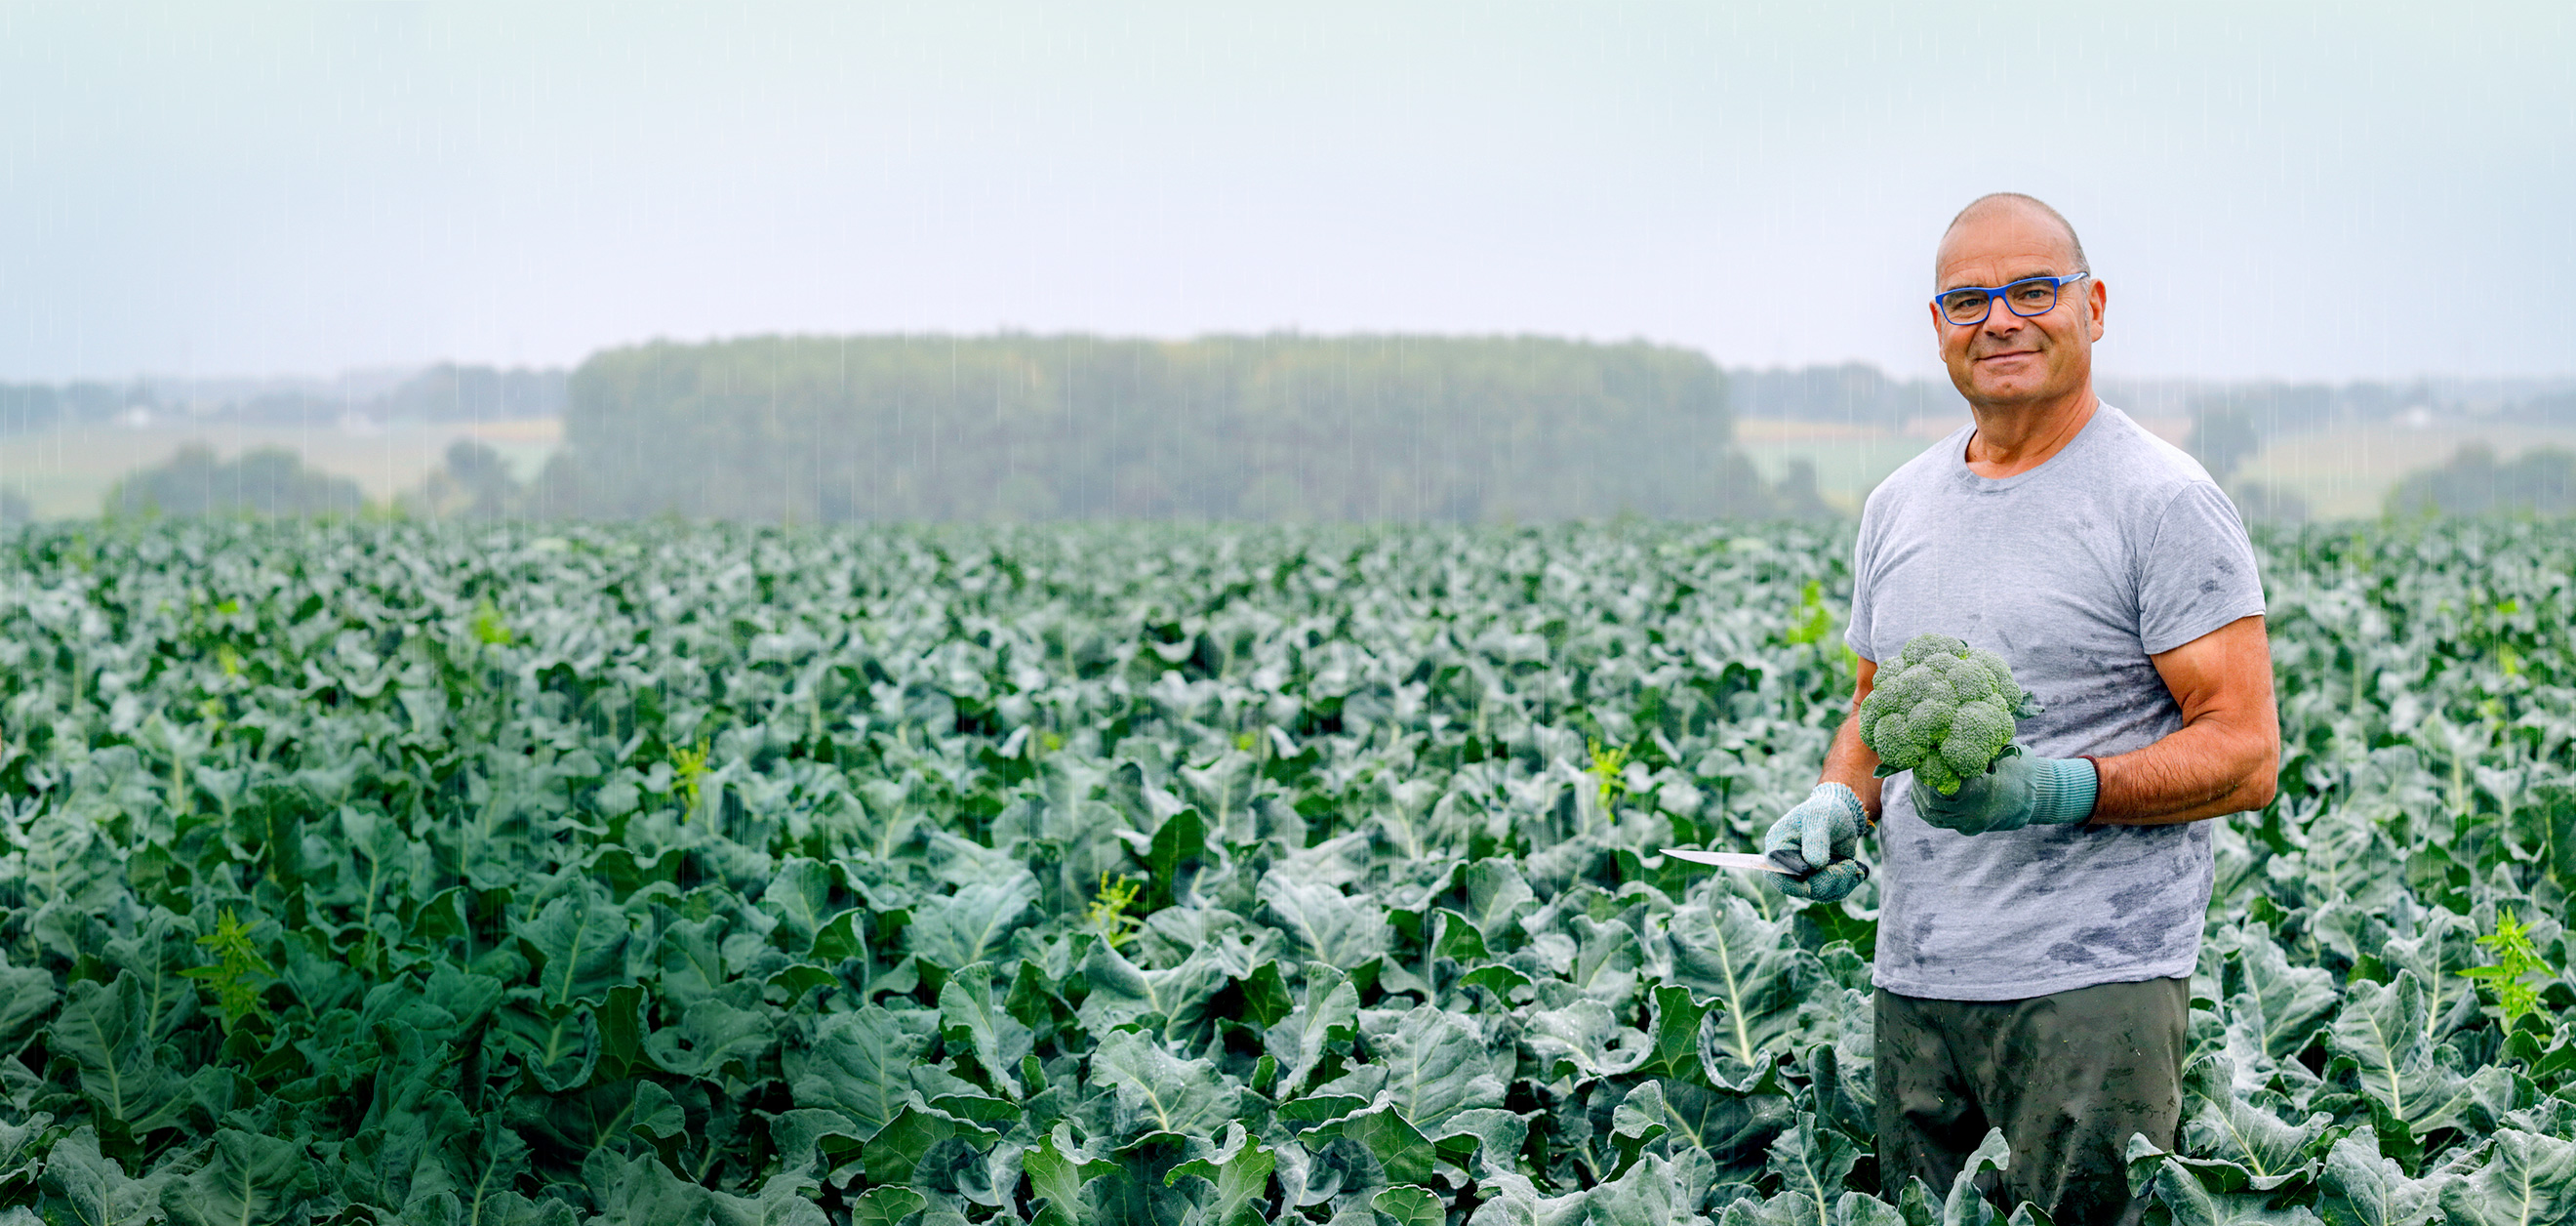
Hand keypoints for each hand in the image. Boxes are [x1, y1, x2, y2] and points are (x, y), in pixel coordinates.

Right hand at [1763, 783, 1869, 901]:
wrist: (1842, 814)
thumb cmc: (1826, 810)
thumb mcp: (1820, 816)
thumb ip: (1816, 839)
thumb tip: (1814, 865)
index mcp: (1778, 847)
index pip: (1776, 874)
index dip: (1793, 882)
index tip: (1814, 873)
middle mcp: (1788, 864)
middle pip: (1799, 889)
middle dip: (1825, 881)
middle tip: (1846, 866)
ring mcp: (1805, 874)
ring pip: (1818, 893)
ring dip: (1839, 883)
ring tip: (1851, 865)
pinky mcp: (1821, 879)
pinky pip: (1831, 893)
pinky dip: (1846, 885)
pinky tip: (1855, 870)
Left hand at [1910, 752, 2096, 834]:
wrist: (2038, 797)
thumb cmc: (2021, 767)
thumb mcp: (2005, 749)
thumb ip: (1980, 741)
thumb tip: (1951, 722)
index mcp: (1985, 793)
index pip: (1945, 784)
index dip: (1932, 768)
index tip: (1927, 753)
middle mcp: (1975, 814)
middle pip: (1933, 800)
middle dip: (1923, 779)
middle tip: (1918, 760)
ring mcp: (1969, 825)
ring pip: (1932, 812)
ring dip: (1921, 790)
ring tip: (1919, 771)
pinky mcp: (1966, 829)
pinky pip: (1936, 819)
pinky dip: (1924, 802)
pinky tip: (1922, 786)